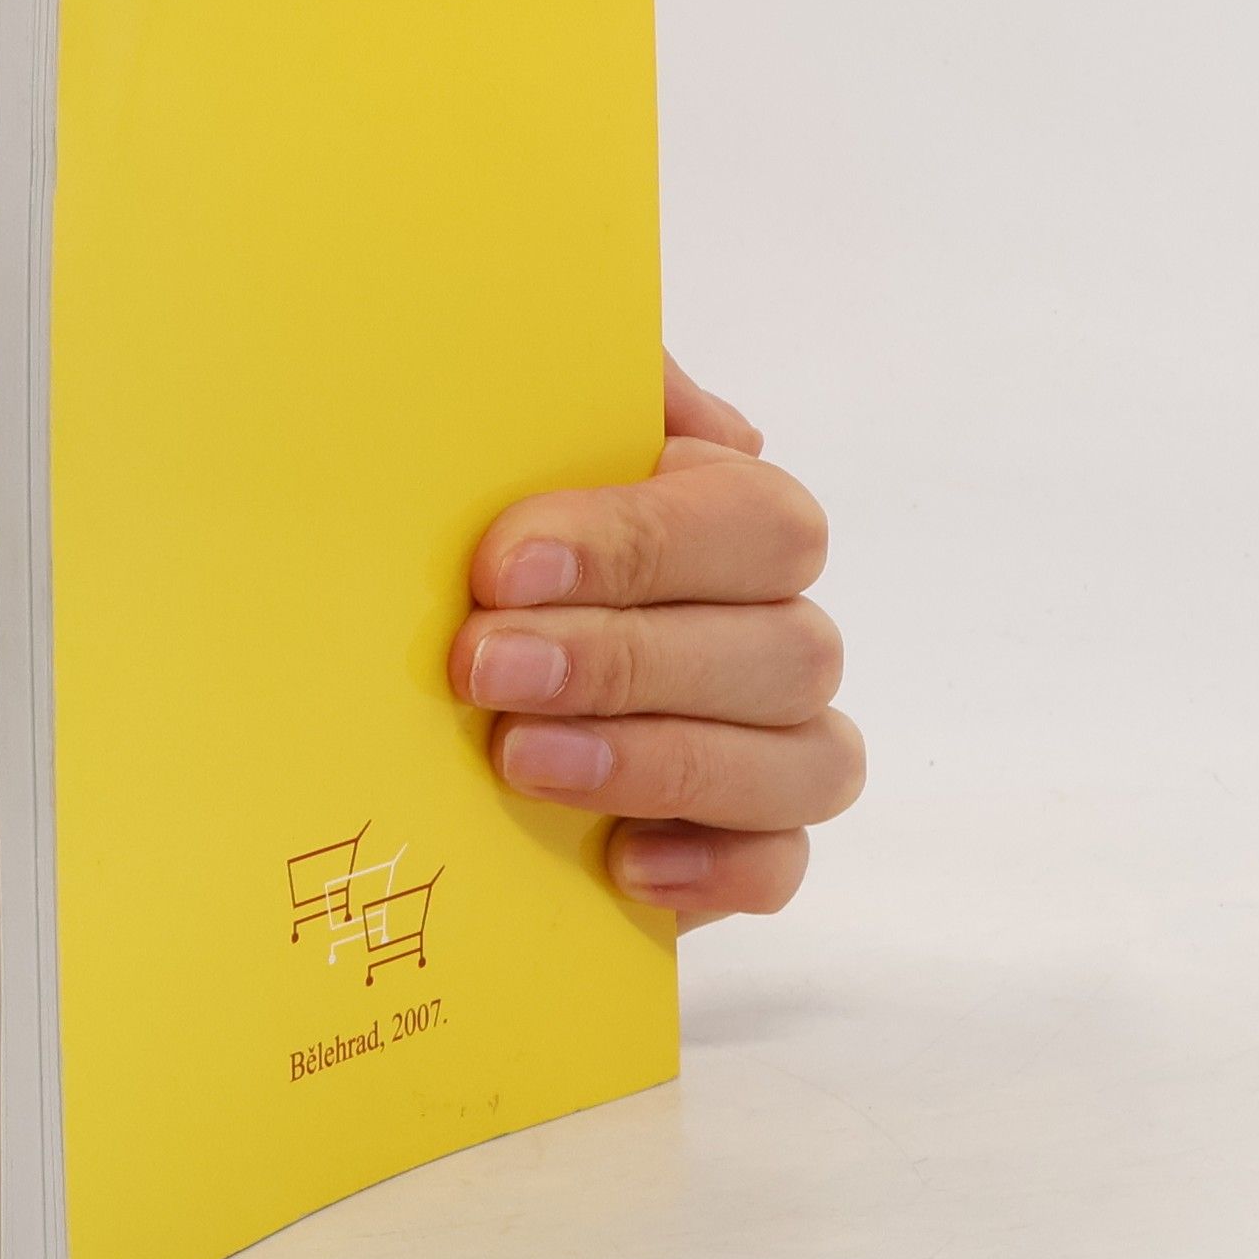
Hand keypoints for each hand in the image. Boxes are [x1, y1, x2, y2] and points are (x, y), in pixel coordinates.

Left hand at [449, 355, 863, 927]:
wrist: (455, 666)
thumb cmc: (490, 545)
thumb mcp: (510, 445)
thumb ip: (584, 391)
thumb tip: (682, 404)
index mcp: (734, 517)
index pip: (748, 522)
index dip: (636, 546)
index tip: (503, 567)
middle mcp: (778, 627)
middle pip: (782, 647)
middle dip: (625, 661)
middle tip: (486, 668)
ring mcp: (777, 740)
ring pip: (803, 761)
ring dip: (662, 762)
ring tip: (524, 763)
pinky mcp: (750, 842)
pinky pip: (782, 865)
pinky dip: (714, 867)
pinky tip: (618, 860)